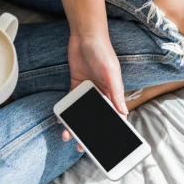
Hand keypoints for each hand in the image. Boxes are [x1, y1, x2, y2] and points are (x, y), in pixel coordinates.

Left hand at [62, 34, 127, 150]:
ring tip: (67, 136)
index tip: (104, 146)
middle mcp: (101, 94)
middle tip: (80, 147)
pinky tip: (60, 120)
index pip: (112, 116)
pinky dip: (65, 112)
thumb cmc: (103, 52)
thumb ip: (116, 94)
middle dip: (88, 133)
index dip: (109, 131)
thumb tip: (123, 113)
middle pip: (94, 118)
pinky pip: (70, 101)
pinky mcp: (75, 84)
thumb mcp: (112, 73)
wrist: (86, 35)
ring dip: (74, 125)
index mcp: (112, 94)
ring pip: (81, 113)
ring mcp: (87, 90)